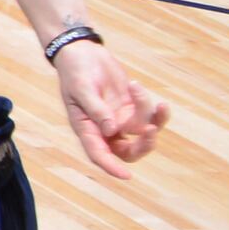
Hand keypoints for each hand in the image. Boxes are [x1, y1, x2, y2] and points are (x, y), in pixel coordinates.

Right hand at [54, 36, 167, 174]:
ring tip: (145, 94)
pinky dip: (152, 106)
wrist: (83, 53)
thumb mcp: (82, 89)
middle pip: (128, 151)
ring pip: (143, 134)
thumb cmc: (76, 71)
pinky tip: (137, 87)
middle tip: (150, 129)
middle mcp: (105, 128)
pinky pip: (150, 116)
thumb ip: (96, 110)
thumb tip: (111, 131)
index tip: (126, 176)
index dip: (111, 167)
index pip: (99, 153)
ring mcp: (120, 119)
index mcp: (87, 128)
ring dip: (151, 119)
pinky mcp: (132, 108)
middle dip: (143, 145)